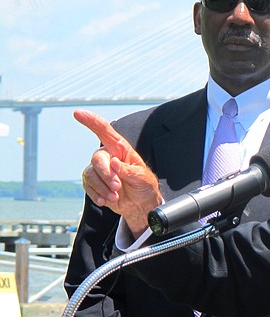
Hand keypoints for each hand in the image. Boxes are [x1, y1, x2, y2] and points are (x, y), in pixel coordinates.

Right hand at [74, 109, 161, 236]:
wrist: (140, 204)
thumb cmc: (144, 185)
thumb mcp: (141, 177)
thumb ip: (128, 170)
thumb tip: (114, 163)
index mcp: (120, 149)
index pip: (104, 131)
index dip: (91, 121)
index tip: (78, 113)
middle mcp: (107, 156)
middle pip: (97, 159)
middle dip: (106, 174)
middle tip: (118, 186)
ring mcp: (99, 170)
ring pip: (91, 175)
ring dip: (103, 187)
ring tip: (116, 195)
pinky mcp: (93, 183)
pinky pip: (88, 186)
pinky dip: (97, 194)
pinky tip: (106, 200)